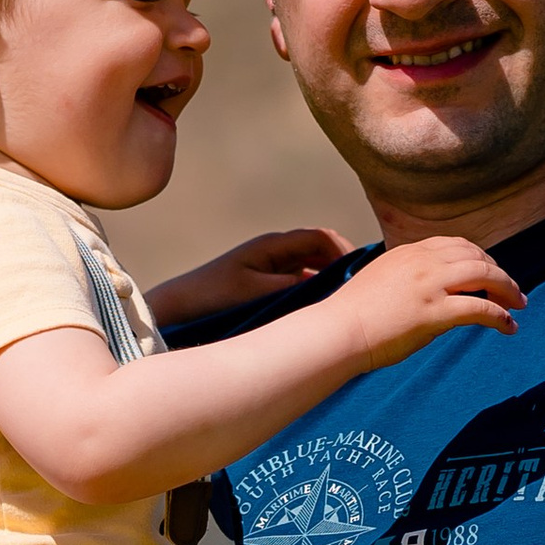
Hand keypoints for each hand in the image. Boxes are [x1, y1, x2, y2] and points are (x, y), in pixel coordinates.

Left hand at [146, 224, 349, 327]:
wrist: (180, 307)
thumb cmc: (214, 297)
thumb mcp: (256, 293)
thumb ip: (291, 286)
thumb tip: (327, 282)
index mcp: (272, 245)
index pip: (320, 237)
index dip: (344, 250)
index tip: (361, 273)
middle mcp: (274, 250)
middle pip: (321, 248)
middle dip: (343, 262)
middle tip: (363, 286)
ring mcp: (272, 264)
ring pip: (313, 264)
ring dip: (332, 275)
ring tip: (349, 296)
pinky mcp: (267, 280)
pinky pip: (301, 278)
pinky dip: (317, 286)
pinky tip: (325, 305)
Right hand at [323, 235, 520, 367]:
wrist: (337, 331)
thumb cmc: (352, 316)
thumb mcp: (381, 282)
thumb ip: (407, 281)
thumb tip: (431, 297)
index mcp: (409, 252)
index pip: (456, 245)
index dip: (479, 257)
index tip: (490, 272)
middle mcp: (422, 262)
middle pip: (476, 256)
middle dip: (499, 272)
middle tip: (513, 291)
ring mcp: (430, 285)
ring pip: (485, 275)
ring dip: (508, 289)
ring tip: (518, 305)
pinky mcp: (435, 312)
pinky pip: (481, 309)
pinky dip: (501, 317)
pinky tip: (509, 327)